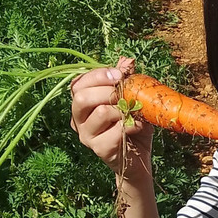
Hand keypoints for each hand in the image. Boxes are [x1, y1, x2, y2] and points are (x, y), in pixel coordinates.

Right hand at [70, 57, 152, 176]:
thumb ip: (126, 80)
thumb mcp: (131, 98)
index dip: (98, 75)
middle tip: (126, 93)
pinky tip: (138, 126)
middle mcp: (78, 119)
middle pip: (82, 97)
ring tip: (134, 113)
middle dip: (108, 91)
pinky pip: (115, 131)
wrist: (139, 157)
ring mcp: (86, 136)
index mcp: (82, 103)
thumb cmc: (132, 125)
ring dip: (123, 110)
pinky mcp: (99, 149)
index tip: (119, 75)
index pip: (78, 84)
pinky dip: (132, 125)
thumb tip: (126, 60)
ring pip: (101, 113)